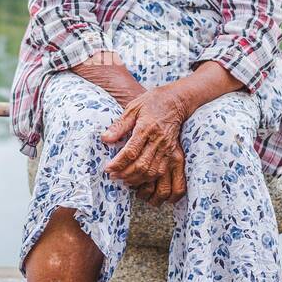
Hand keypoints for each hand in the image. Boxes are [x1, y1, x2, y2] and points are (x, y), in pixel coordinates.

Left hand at [101, 85, 188, 204]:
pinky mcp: (174, 154)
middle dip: (125, 174)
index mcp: (146, 128)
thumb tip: (105, 139)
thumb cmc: (152, 102)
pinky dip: (150, 180)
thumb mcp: (132, 108)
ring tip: (123, 180)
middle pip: (141, 165)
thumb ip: (119, 125)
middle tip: (112, 176)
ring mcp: (168, 149)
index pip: (130, 152)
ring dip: (136, 180)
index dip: (118, 163)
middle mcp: (158, 140)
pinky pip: (163, 173)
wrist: (176, 101)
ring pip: (152, 172)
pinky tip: (139, 180)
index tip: (107, 168)